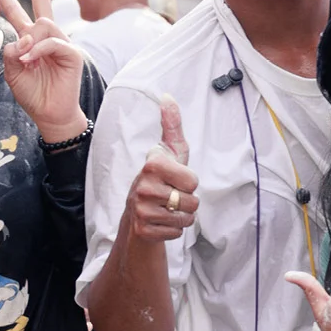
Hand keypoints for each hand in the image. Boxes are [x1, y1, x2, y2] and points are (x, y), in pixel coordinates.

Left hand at [0, 0, 86, 142]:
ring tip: (26, 60)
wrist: (50, 114)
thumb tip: (21, 38)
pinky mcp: (72, 53)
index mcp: (31, 39)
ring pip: (44, 22)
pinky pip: (53, 40)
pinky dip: (39, 49)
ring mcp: (61, 42)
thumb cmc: (33, 94)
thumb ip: (12, 53)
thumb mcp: (12, 73)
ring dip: (30, 40)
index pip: (18, 12)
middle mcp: (47, 36)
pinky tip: (33, 61)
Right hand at [123, 96, 197, 241]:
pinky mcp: (143, 230)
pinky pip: (176, 233)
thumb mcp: (169, 151)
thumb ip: (171, 124)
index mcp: (152, 165)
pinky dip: (173, 230)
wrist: (137, 213)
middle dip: (187, 202)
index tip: (174, 179)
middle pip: (192, 202)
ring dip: (181, 217)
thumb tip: (167, 97)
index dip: (188, 182)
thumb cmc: (160, 178)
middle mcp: (144, 187)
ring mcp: (141, 210)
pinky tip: (160, 221)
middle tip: (170, 196)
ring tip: (166, 209)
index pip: (193, 181)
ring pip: (186, 219)